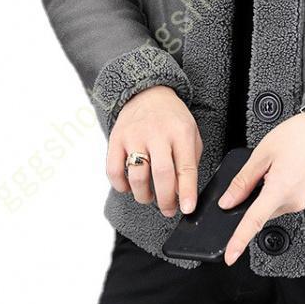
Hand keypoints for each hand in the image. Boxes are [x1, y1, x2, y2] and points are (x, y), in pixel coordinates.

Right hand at [106, 86, 202, 216]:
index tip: (188, 209)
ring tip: (149, 197)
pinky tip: (129, 187)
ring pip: (137, 176)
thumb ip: (190, 161)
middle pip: (162, 174)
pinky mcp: (116, 139)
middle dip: (166, 200)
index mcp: (181, 132)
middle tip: (168, 211)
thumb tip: (184, 194)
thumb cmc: (172, 119)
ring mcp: (134, 135)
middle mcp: (157, 133)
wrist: (148, 93)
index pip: (186, 167)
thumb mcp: (191, 133)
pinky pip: (113, 170)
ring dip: (143, 195)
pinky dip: (120, 186)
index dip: (188, 191)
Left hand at [218, 112, 304, 264]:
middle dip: (252, 199)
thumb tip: (228, 202)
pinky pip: (281, 201)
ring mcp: (300, 201)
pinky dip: (274, 192)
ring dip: (264, 194)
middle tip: (259, 172)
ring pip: (270, 207)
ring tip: (273, 166)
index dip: (240, 240)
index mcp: (280, 188)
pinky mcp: (303, 198)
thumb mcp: (261, 154)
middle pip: (261, 212)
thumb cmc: (295, 136)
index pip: (254, 220)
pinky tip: (279, 172)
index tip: (230, 255)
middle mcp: (293, 200)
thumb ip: (243, 181)